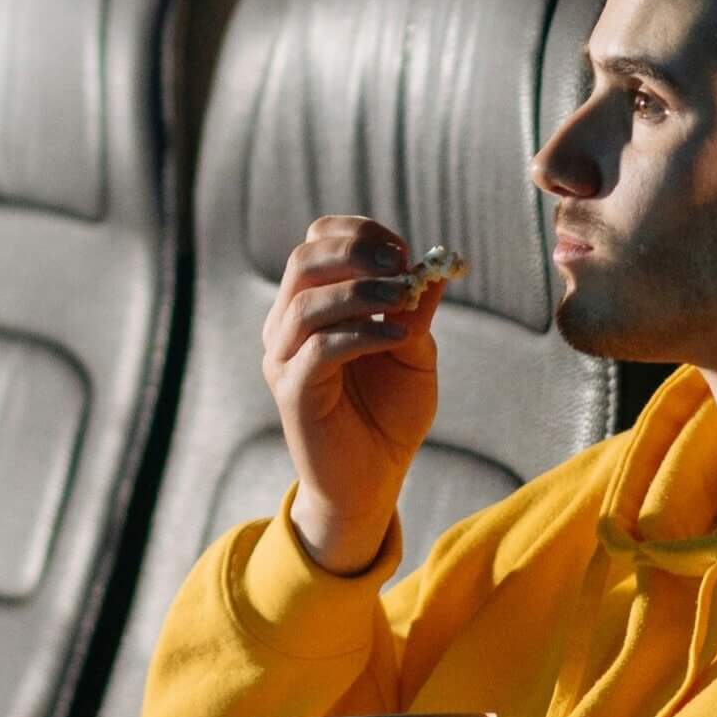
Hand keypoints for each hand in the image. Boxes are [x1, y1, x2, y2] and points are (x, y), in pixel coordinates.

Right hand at [263, 216, 444, 575]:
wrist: (371, 482)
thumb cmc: (388, 415)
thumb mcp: (413, 352)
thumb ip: (415, 310)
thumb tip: (433, 265)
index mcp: (310, 306)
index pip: (316, 244)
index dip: (356, 234)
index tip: (401, 247)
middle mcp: (286, 326)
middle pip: (304, 262)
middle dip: (354, 252)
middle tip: (400, 263)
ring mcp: (283, 359)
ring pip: (307, 302)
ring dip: (361, 291)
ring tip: (404, 299)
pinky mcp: (292, 393)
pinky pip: (319, 349)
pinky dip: (363, 334)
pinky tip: (397, 337)